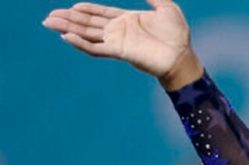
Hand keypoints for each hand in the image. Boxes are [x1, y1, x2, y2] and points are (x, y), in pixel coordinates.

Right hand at [42, 0, 202, 89]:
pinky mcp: (119, 52)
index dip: (86, 10)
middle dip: (69, 19)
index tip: (72, 7)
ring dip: (68, 29)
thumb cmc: (178, 34)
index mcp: (128, 20)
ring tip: (50, 23)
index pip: (101, 13)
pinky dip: (81, 43)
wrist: (182, 56)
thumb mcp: (167, 8)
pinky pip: (95, 48)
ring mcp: (118, 42)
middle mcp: (119, 31)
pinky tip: (66, 37)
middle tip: (49, 16)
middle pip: (88, 24)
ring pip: (87, 34)